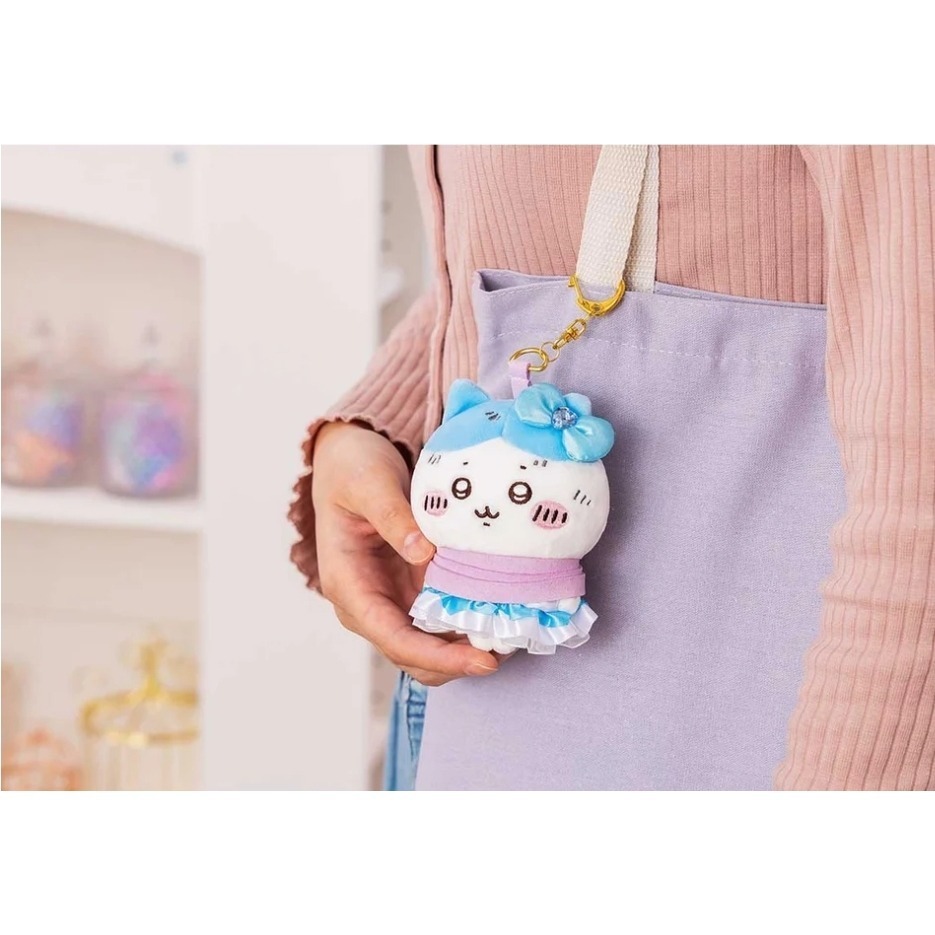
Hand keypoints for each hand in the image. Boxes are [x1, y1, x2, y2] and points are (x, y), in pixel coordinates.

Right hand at [312, 421, 499, 685]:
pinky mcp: (411, 589)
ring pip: (429, 647)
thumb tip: (423, 552)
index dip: (437, 656)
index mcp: (348, 584)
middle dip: (458, 661)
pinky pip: (440, 621)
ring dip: (466, 650)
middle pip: (412, 655)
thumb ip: (393, 516)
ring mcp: (391, 599)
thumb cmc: (352, 469)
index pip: (392, 637)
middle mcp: (367, 604)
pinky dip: (468, 626)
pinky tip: (501, 615)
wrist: (348, 457)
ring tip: (512, 637)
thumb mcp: (369, 484)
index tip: (482, 660)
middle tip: (508, 648)